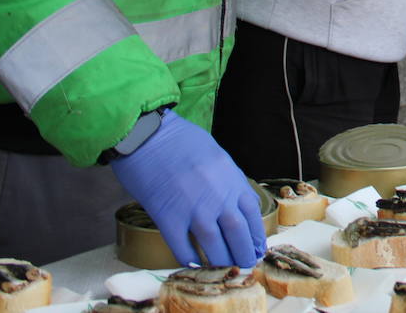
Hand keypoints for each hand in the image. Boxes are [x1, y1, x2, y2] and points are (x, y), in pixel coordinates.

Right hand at [109, 109, 264, 267]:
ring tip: (225, 270)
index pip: (252, 214)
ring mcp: (193, 209)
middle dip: (243, 253)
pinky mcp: (167, 217)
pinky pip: (182, 247)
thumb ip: (227, 180)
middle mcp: (217, 197)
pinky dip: (189, 258)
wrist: (147, 135)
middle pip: (237, 233)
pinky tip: (193, 263)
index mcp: (231, 179)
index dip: (256, 235)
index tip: (258, 247)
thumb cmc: (180, 140)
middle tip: (246, 264)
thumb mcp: (216, 156)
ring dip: (221, 261)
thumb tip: (234, 204)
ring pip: (213, 245)